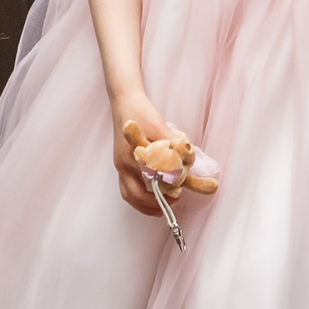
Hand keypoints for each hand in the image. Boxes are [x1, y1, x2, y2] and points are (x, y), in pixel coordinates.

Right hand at [109, 93, 176, 216]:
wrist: (124, 101)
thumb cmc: (140, 112)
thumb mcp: (160, 126)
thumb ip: (173, 145)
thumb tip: (188, 161)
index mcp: (131, 158)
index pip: (149, 183)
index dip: (164, 191)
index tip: (178, 193)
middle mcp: (122, 165)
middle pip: (134, 195)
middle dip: (152, 204)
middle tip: (172, 203)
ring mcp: (120, 165)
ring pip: (129, 194)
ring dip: (144, 204)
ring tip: (160, 207)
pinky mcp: (121, 163)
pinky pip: (127, 187)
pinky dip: (139, 195)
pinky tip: (151, 194)